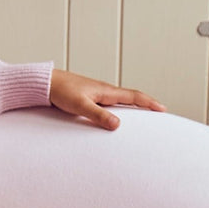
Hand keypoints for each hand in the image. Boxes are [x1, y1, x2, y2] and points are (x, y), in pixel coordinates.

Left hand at [48, 69, 164, 129]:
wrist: (44, 83)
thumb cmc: (60, 91)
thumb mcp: (80, 105)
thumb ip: (98, 115)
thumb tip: (117, 124)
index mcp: (106, 91)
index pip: (134, 96)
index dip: (150, 103)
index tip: (163, 109)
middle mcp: (104, 90)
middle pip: (131, 97)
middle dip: (146, 104)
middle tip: (160, 111)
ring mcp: (97, 93)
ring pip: (120, 100)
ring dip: (133, 106)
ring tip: (143, 115)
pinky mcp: (89, 97)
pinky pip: (109, 103)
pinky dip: (119, 108)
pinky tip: (116, 115)